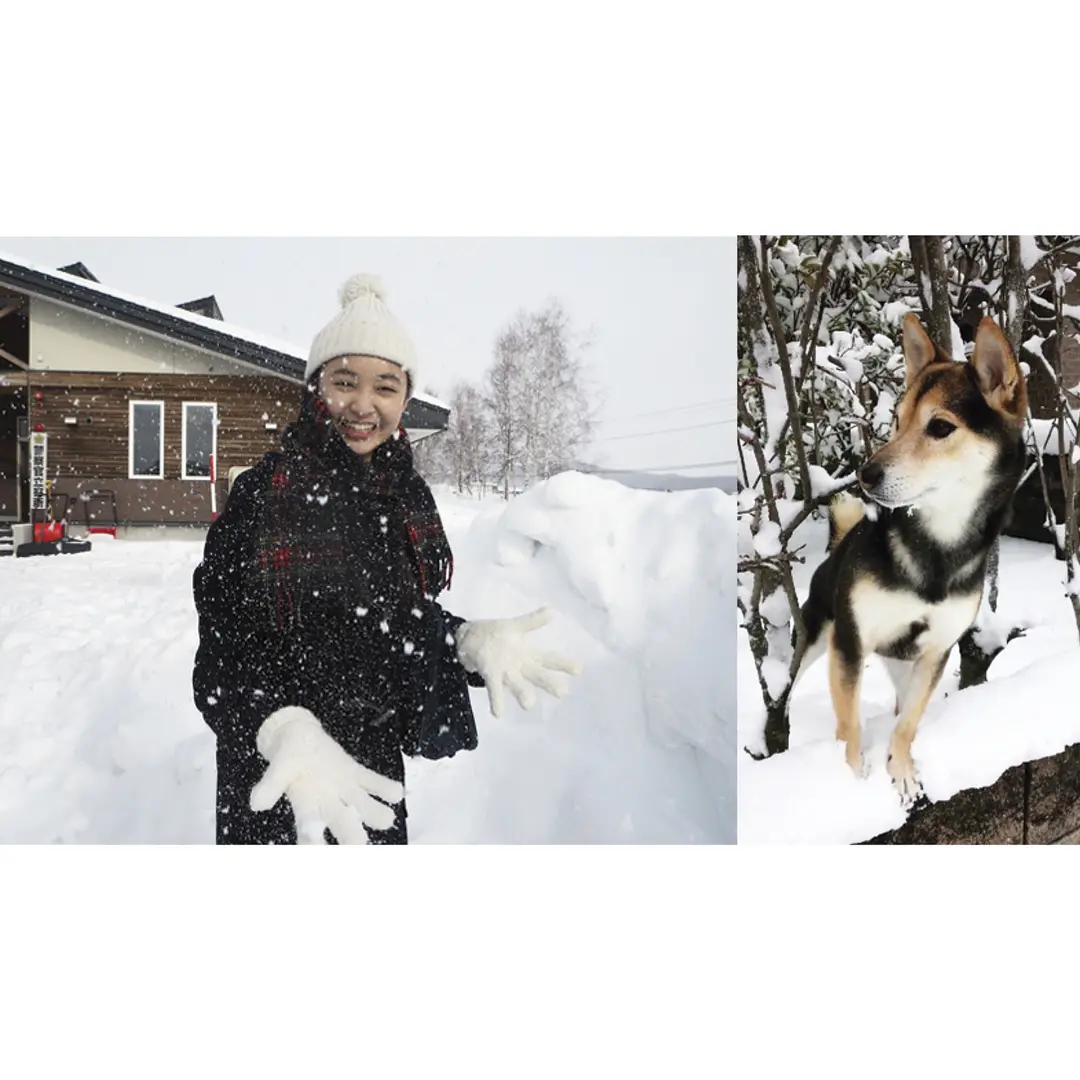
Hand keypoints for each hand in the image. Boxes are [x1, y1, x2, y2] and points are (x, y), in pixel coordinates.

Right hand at [250, 706, 403, 844]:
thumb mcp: (277, 767)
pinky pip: (370, 780)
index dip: (315, 845)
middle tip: (359, 845)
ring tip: (386, 820)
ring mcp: (344, 788)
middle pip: (341, 822)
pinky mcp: (354, 773)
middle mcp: (327, 803)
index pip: (310, 832)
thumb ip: (270, 785)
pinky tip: (397, 793)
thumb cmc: (287, 757)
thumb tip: (257, 804)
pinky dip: (383, 786)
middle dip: (350, 835)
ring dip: (374, 812)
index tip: (320, 853)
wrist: (298, 737)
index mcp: (306, 805)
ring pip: (361, 805)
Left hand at [455, 607, 582, 717]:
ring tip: (529, 704)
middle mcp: (520, 667)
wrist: (471, 638)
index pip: (549, 660)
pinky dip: (497, 700)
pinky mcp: (489, 674)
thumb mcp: (516, 625)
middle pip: (537, 676)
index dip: (564, 664)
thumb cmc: (497, 635)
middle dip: (549, 683)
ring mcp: (505, 673)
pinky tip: (498, 714)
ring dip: (523, 694)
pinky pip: (494, 688)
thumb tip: (552, 611)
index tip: (579, 669)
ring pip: (517, 685)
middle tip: (562, 692)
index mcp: (528, 654)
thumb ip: (533, 621)